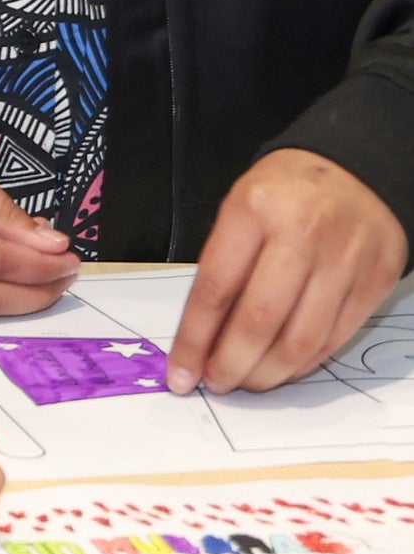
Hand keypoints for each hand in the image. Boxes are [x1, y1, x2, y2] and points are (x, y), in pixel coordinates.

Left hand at [167, 149, 406, 394]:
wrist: (356, 170)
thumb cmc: (286, 192)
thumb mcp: (241, 205)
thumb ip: (223, 265)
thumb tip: (202, 336)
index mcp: (255, 208)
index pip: (216, 288)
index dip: (194, 339)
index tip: (179, 372)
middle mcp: (302, 233)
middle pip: (259, 321)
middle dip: (231, 365)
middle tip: (216, 382)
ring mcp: (343, 260)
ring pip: (300, 341)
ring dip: (267, 374)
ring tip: (247, 380)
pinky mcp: (373, 282)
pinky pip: (332, 339)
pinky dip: (302, 364)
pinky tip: (282, 367)